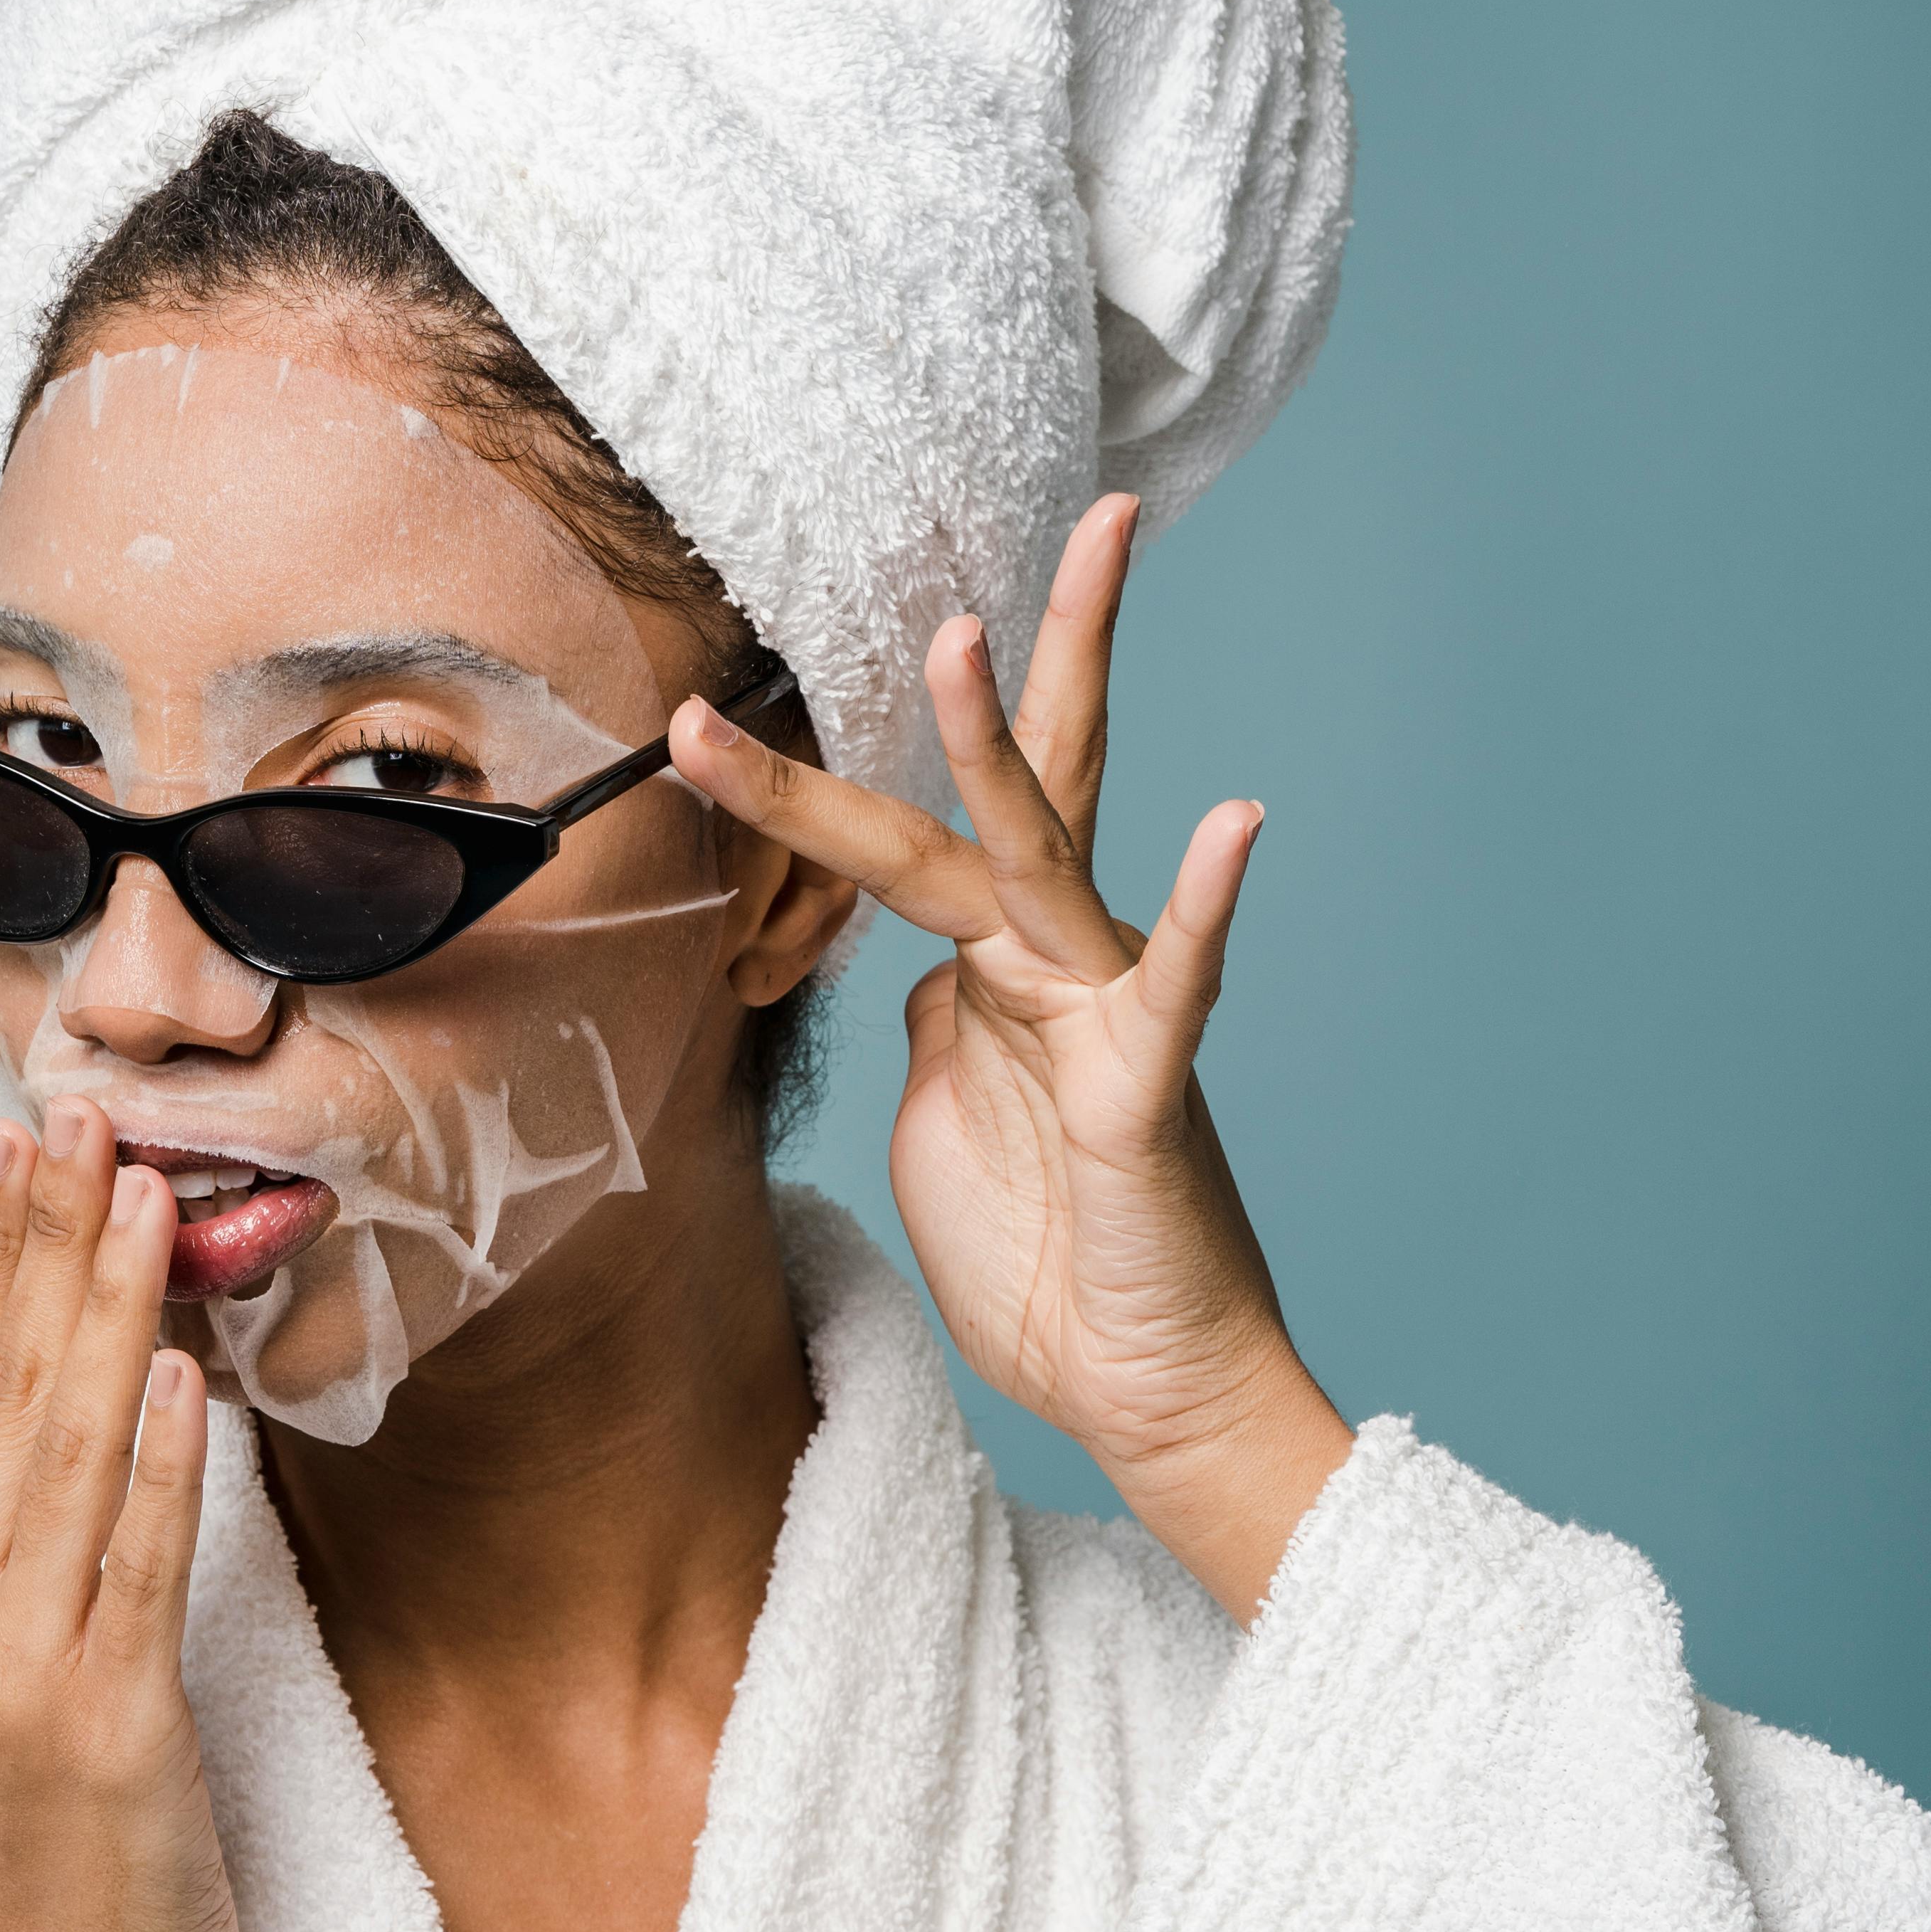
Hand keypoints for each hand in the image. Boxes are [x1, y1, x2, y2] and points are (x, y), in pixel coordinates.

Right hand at [0, 1105, 235, 1931]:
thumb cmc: (41, 1832)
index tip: (19, 1135)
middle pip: (3, 1397)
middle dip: (44, 1249)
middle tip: (83, 1116)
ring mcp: (19, 1671)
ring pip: (70, 1460)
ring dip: (106, 1322)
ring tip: (142, 1201)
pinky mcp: (106, 1725)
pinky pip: (139, 1567)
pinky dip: (160, 1467)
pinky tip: (180, 1373)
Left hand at [672, 497, 1352, 1620]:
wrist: (1142, 1387)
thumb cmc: (1048, 1262)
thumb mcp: (947, 1124)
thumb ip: (933, 1029)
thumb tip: (922, 968)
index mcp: (990, 973)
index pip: (887, 846)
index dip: (789, 786)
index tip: (698, 715)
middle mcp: (1049, 966)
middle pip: (1001, 789)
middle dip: (973, 672)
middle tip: (982, 544)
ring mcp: (1104, 1015)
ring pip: (1041, 851)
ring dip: (1001, 743)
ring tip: (965, 635)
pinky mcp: (1145, 1090)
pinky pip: (1175, 984)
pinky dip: (1201, 905)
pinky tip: (1232, 823)